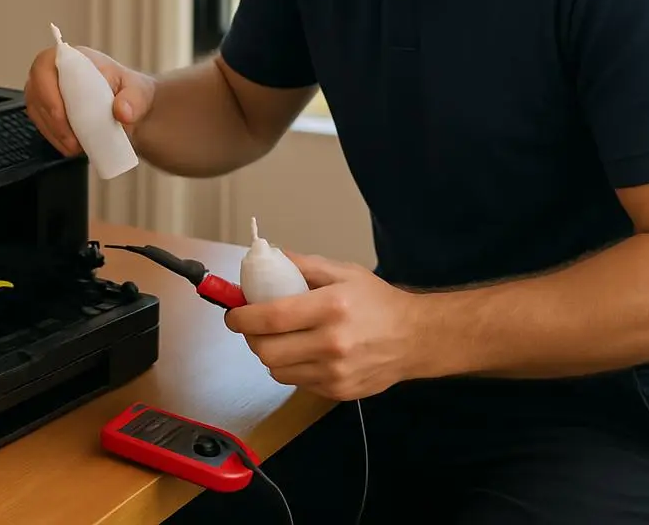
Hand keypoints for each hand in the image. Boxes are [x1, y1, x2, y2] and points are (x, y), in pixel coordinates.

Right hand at [23, 44, 155, 156]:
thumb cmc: (129, 92)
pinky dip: (55, 138)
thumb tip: (122, 112)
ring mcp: (46, 92)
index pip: (45, 65)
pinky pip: (42, 124)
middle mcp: (54, 72)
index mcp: (74, 58)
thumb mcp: (139, 92)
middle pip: (36, 91)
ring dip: (54, 132)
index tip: (60, 113)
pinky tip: (71, 147)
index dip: (47, 89)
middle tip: (72, 141)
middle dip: (52, 120)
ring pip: (37, 111)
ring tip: (75, 147)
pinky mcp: (46, 111)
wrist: (129, 108)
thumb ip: (133, 100)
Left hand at [224, 253, 428, 400]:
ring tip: (279, 338)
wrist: (415, 338)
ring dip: (269, 354)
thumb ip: (302, 265)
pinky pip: (297, 382)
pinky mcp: (338, 391)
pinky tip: (302, 352)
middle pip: (267, 350)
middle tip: (253, 326)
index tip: (234, 313)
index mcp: (331, 307)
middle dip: (251, 337)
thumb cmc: (377, 302)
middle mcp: (332, 343)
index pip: (272, 317)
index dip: (243, 317)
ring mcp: (335, 372)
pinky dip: (291, 368)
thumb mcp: (343, 272)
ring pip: (277, 370)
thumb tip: (267, 257)